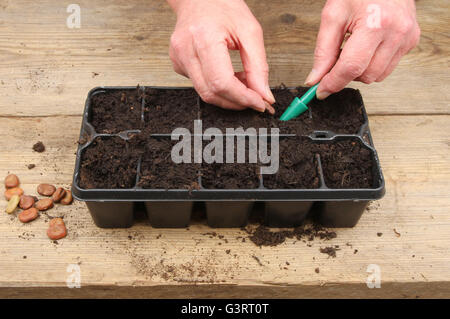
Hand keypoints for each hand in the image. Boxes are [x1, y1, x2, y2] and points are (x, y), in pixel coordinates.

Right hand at [167, 0, 274, 112]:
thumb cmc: (222, 5)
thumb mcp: (250, 31)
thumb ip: (258, 67)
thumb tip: (263, 94)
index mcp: (204, 38)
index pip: (222, 82)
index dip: (243, 98)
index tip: (259, 103)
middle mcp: (186, 50)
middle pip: (212, 92)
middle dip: (237, 101)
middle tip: (256, 99)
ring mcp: (179, 59)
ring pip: (205, 93)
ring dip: (229, 96)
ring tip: (244, 83)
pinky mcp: (178, 64)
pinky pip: (200, 85)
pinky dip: (219, 88)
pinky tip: (229, 76)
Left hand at [305, 0, 419, 98]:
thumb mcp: (333, 16)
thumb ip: (323, 51)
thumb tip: (316, 79)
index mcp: (375, 24)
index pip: (351, 67)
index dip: (333, 83)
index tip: (321, 91)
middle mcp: (396, 32)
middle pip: (365, 76)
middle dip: (346, 74)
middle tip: (337, 57)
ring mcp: (407, 37)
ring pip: (378, 76)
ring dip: (360, 70)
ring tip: (353, 48)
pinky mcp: (412, 40)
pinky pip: (388, 67)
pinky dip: (374, 64)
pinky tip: (367, 47)